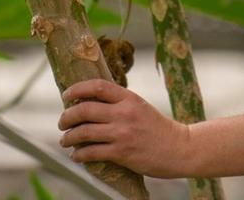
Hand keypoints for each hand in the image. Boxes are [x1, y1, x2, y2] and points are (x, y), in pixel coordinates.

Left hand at [58, 79, 192, 178]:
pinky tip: (76, 156)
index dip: (77, 89)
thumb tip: (89, 104)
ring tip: (65, 140)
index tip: (66, 96)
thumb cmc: (158, 128)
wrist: (180, 148)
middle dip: (66, 117)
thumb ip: (119, 104)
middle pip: (84, 109)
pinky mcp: (122, 153)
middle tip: (62, 123)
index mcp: (129, 98)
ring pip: (83, 132)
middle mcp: (124, 113)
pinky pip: (91, 152)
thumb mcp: (140, 107)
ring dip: (68, 137)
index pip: (97, 86)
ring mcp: (122, 133)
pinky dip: (79, 155)